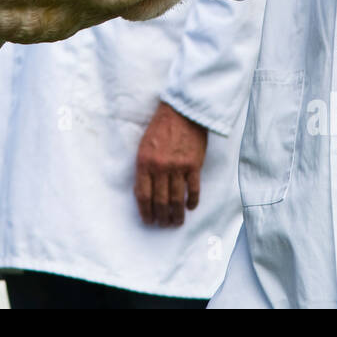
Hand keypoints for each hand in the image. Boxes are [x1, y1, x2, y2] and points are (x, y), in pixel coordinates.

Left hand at [134, 101, 207, 226]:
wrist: (181, 111)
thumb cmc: (160, 128)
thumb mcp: (144, 146)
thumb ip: (144, 168)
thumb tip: (145, 192)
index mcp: (144, 162)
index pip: (142, 195)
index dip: (145, 211)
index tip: (148, 220)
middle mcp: (160, 167)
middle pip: (159, 201)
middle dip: (161, 217)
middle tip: (163, 224)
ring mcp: (178, 167)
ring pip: (176, 199)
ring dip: (176, 214)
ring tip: (176, 222)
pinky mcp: (194, 165)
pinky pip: (193, 189)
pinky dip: (192, 201)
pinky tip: (190, 207)